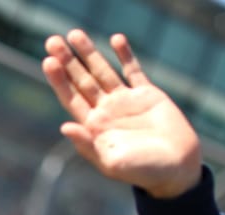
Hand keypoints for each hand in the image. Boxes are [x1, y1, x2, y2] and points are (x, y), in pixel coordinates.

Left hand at [41, 30, 201, 198]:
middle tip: (52, 40)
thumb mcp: (111, 162)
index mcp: (94, 127)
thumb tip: (64, 127)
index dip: (59, 80)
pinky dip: (125, 55)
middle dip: (67, 61)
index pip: (71, 98)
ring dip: (89, 53)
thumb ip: (87, 145)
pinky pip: (133, 71)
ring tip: (74, 34)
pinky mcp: (148, 95)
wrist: (175, 169)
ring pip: (103, 71)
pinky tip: (115, 39)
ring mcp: (126, 101)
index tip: (48, 61)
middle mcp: (106, 111)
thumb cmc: (142, 172)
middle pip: (81, 80)